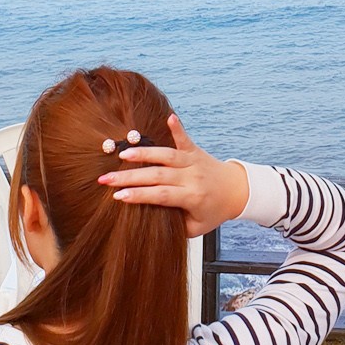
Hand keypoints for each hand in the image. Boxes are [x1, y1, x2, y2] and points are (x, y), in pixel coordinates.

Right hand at [97, 113, 248, 237]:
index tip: (117, 196)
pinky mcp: (195, 150)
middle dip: (130, 177)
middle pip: (157, 175)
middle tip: (106, 179)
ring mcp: (193, 162)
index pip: (161, 196)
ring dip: (144, 154)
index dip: (139, 196)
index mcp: (191, 198)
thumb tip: (147, 222)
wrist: (237, 190)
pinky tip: (169, 117)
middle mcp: (191, 178)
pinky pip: (185, 138)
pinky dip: (177, 128)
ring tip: (122, 154)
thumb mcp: (196, 227)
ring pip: (166, 156)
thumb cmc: (213, 211)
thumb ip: (175, 225)